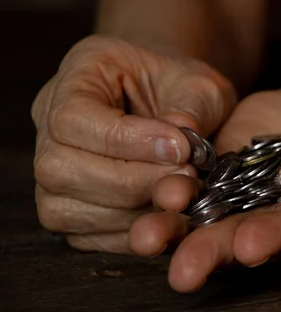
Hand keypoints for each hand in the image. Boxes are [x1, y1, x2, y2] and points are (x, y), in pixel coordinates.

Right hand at [31, 35, 235, 252]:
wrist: (179, 103)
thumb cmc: (184, 87)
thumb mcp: (200, 85)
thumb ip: (193, 111)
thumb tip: (182, 146)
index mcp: (79, 75)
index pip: (73, 117)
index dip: (127, 141)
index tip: (181, 148)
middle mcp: (49, 122)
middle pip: (58, 168)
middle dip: (131, 181)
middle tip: (186, 176)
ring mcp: (53, 170)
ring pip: (63, 210)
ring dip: (131, 212)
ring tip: (181, 195)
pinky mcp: (70, 208)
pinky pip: (84, 236)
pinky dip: (129, 233)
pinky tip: (167, 217)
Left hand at [130, 75, 280, 292]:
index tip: (252, 244)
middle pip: (251, 236)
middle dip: (218, 252)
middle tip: (184, 270)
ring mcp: (251, 201)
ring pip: (212, 222)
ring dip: (179, 233)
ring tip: (147, 240)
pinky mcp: (225, 179)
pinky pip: (195, 191)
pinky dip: (171, 198)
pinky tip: (147, 200)